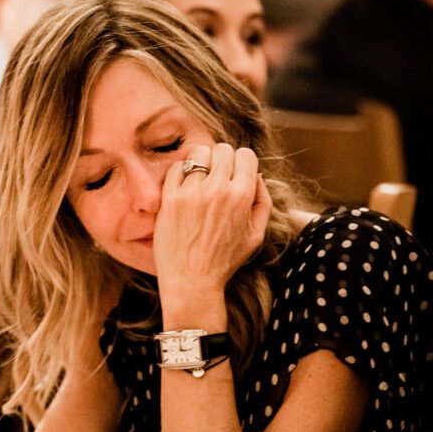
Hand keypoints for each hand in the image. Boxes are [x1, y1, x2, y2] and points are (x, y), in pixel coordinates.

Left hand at [154, 143, 271, 301]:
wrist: (191, 281)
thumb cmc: (225, 261)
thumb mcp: (256, 235)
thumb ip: (262, 201)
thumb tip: (255, 175)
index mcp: (241, 196)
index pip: (246, 154)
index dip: (243, 163)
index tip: (236, 175)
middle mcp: (217, 190)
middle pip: (223, 150)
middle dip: (223, 160)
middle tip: (218, 178)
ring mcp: (191, 193)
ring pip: (199, 153)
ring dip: (202, 162)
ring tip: (201, 179)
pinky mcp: (170, 199)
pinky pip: (176, 167)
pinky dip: (181, 172)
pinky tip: (185, 187)